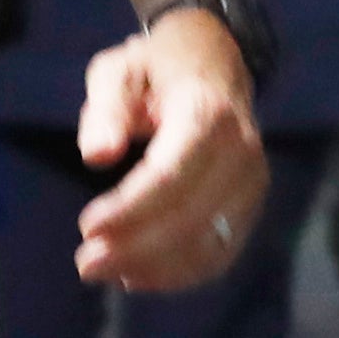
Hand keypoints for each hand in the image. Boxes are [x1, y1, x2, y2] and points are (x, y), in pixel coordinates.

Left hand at [73, 5, 268, 291]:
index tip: (86, 227)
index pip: (171, 175)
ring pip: (209, 244)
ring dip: (156, 268)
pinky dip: (180, 273)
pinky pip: (220, 252)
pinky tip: (139, 275)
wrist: (214, 63)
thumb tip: (97, 154)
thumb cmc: (156, 70)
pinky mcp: (250, 205)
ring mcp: (252, 182)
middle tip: (86, 263)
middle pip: (190, 217)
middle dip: (136, 247)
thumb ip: (106, 107)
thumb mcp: (119, 69)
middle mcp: (242, 151)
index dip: (130, 209)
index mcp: (208, 113)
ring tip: (106, 272)